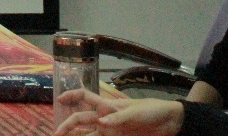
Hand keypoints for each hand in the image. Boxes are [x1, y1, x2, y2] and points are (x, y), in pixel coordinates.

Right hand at [54, 89, 182, 135]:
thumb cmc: (151, 110)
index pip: (85, 96)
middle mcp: (105, 119)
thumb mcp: (135, 111)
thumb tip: (101, 123)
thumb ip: (118, 117)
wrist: (170, 123)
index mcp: (107, 106)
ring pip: (87, 134)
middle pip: (81, 119)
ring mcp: (111, 131)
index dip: (71, 95)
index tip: (59, 99)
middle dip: (67, 126)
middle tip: (56, 135)